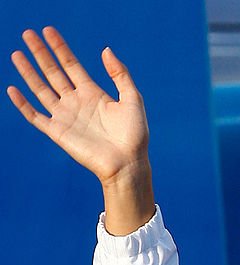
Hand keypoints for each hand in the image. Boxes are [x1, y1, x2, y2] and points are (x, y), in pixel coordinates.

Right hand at [8, 27, 154, 233]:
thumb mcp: (132, 99)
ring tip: (17, 54)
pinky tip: (12, 89)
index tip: (48, 31)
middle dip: (40, 53)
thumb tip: (105, 50)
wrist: (127, 164)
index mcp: (93, 94)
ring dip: (28, 72)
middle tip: (28, 33)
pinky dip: (23, 104)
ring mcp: (66, 117)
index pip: (71, 65)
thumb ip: (120, 74)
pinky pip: (36, 117)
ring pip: (41, 90)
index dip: (60, 48)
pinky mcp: (58, 133)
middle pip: (53, 73)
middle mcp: (76, 103)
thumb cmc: (134, 136)